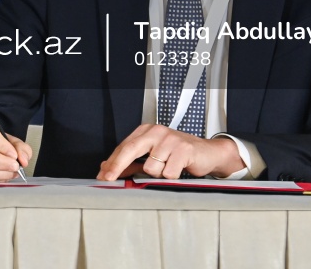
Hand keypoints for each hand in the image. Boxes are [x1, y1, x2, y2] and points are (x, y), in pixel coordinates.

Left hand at [98, 124, 244, 180]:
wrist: (208, 152)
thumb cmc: (179, 154)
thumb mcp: (153, 156)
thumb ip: (132, 163)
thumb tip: (109, 170)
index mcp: (146, 131)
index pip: (124, 146)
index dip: (112, 162)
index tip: (102, 175)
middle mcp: (156, 132)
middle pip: (130, 149)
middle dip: (117, 166)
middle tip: (107, 179)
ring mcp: (170, 139)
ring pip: (151, 167)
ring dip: (158, 175)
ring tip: (169, 168)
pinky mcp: (183, 149)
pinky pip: (168, 173)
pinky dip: (172, 176)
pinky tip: (178, 169)